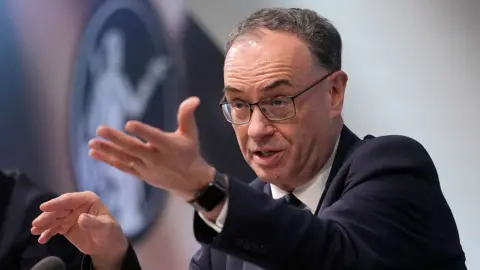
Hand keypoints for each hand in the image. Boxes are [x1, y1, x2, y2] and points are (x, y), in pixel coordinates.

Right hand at [31, 191, 127, 269]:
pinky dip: (47, 233)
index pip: (69, 200)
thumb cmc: (110, 232)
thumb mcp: (105, 227)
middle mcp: (77, 206)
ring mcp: (70, 216)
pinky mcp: (66, 226)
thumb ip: (93, 222)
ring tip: (35, 231)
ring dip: (44, 224)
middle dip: (47, 216)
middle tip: (36, 224)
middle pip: (59, 209)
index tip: (43, 207)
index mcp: (88, 200)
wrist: (108, 246)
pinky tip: (41, 239)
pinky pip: (54, 228)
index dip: (56, 203)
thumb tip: (81, 218)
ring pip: (54, 218)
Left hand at [88, 96, 214, 200]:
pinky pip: (122, 167)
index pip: (154, 137)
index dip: (142, 131)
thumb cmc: (189, 152)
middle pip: (134, 148)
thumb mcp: (191, 133)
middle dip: (117, 139)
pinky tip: (94, 152)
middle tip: (100, 129)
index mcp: (169, 146)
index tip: (128, 124)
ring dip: (107, 150)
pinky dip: (108, 160)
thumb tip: (194, 98)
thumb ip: (187, 115)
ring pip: (125, 158)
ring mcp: (147, 168)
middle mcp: (157, 158)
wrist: (189, 180)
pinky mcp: (140, 174)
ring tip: (92, 142)